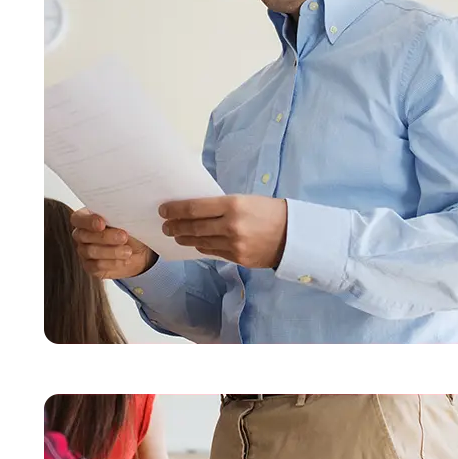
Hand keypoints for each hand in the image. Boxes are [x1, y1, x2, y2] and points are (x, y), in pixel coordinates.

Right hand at [70, 208, 155, 279]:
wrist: (139, 251)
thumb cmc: (130, 230)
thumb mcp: (128, 219)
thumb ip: (120, 215)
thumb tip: (125, 212)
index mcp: (87, 217)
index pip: (78, 218)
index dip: (88, 221)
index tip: (102, 223)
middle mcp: (82, 234)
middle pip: (84, 235)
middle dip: (105, 236)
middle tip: (123, 236)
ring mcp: (84, 251)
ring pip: (91, 251)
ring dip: (112, 251)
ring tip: (128, 251)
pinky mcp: (90, 267)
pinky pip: (96, 266)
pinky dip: (112, 263)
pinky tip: (125, 260)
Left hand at [160, 195, 287, 268]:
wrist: (294, 235)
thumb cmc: (269, 212)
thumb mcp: (245, 200)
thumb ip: (221, 205)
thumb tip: (194, 209)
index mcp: (233, 205)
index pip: (194, 208)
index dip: (175, 210)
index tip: (163, 210)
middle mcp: (231, 225)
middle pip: (193, 227)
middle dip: (175, 226)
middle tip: (165, 226)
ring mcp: (234, 244)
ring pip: (200, 242)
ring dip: (184, 238)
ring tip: (176, 234)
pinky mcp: (237, 258)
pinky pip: (212, 252)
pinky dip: (201, 246)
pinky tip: (195, 243)